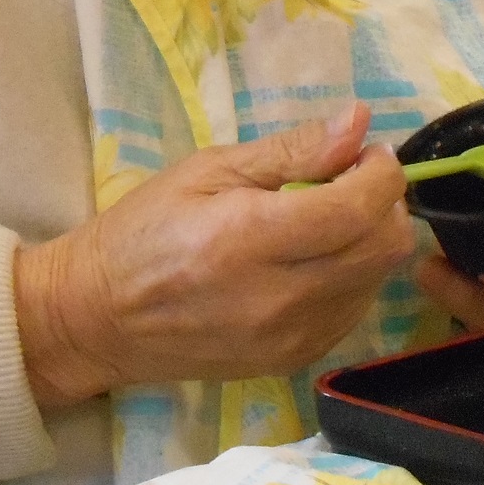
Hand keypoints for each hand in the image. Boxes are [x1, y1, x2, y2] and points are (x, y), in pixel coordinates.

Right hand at [13, 102, 413, 405]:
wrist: (99, 319)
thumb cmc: (145, 230)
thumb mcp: (207, 171)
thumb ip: (290, 151)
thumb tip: (358, 122)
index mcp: (248, 240)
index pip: (357, 210)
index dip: (382, 173)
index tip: (371, 152)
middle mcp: (278, 299)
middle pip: (382, 249)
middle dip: (385, 205)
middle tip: (352, 181)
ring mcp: (288, 339)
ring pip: (375, 281)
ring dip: (370, 242)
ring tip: (328, 220)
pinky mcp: (292, 361)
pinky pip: (352, 312)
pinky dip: (352, 277)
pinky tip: (314, 259)